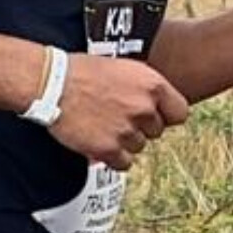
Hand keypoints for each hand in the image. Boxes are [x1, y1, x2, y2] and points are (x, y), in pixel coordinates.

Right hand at [50, 54, 189, 171]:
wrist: (52, 83)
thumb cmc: (83, 72)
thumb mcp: (124, 69)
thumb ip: (146, 88)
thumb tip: (159, 107)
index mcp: (152, 84)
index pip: (180, 113)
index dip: (166, 116)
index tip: (156, 117)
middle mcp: (143, 108)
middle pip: (156, 132)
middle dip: (140, 128)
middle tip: (117, 117)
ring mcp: (127, 130)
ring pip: (139, 147)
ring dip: (124, 141)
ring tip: (103, 125)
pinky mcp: (109, 149)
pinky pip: (124, 163)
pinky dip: (113, 156)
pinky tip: (100, 141)